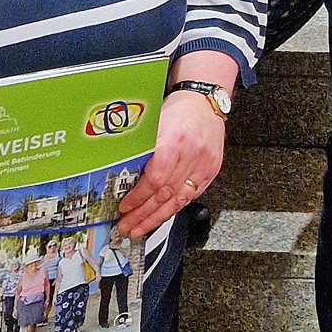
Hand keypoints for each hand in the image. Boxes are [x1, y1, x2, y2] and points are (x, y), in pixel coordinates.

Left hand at [119, 83, 230, 240]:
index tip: (124, 206)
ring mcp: (204, 164)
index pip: (155, 179)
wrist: (206, 102)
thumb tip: (121, 173)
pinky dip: (175, 207)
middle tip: (127, 225)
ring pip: (179, 200)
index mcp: (175, 140)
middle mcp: (192, 154)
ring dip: (157, 218)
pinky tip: (162, 216)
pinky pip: (191, 195)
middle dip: (143, 214)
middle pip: (165, 194)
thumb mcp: (155, 122)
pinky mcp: (211, 170)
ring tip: (140, 229)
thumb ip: (143, 148)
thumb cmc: (179, 109)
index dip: (138, 197)